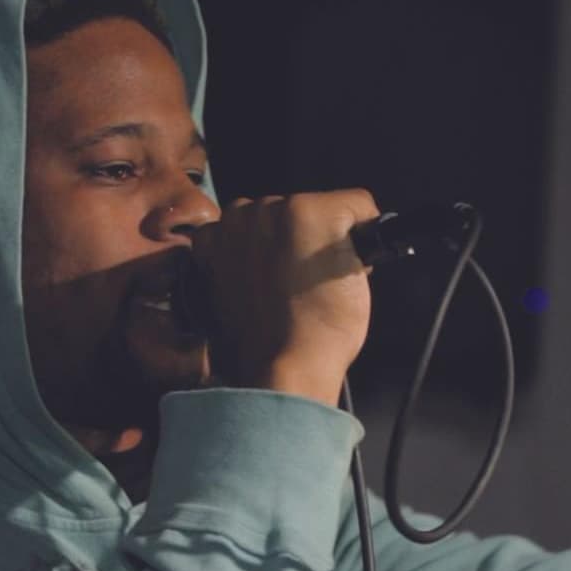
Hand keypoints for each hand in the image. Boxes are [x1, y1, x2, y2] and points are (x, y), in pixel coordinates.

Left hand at [188, 189, 379, 406]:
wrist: (284, 367)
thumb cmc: (325, 329)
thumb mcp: (357, 273)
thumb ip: (348, 240)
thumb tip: (341, 234)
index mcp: (308, 209)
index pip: (351, 203)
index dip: (358, 233)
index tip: (353, 257)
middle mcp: (266, 208)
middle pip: (305, 208)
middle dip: (311, 235)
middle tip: (315, 273)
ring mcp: (234, 229)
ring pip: (267, 217)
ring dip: (274, 237)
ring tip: (284, 278)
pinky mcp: (212, 249)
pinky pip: (229, 232)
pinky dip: (239, 247)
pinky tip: (253, 274)